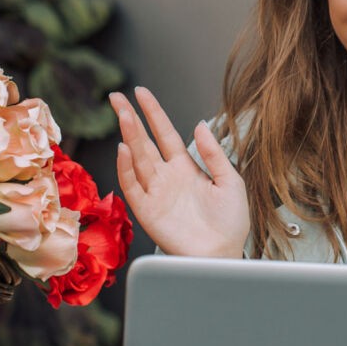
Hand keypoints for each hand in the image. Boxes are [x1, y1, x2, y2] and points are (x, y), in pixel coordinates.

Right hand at [109, 87, 249, 257]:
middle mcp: (166, 177)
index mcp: (186, 167)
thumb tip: (199, 125)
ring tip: (123, 114)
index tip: (141, 92)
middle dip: (130, 119)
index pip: (164, 133)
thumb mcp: (229, 180)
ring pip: (136, 159)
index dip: (153, 112)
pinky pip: (133, 186)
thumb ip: (213, 154)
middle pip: (144, 142)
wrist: (224, 253)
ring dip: (129, 137)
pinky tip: (124, 149)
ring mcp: (155, 193)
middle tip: (116, 97)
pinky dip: (126, 168)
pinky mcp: (147, 211)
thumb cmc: (230, 221)